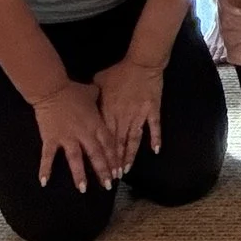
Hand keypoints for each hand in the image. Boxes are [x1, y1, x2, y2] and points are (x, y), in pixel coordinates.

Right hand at [32, 79, 118, 191]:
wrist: (52, 89)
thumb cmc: (74, 91)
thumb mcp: (94, 93)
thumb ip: (101, 101)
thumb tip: (107, 99)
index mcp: (96, 123)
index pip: (108, 144)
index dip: (114, 158)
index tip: (119, 172)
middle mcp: (83, 133)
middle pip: (96, 154)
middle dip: (103, 170)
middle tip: (108, 185)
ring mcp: (67, 137)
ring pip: (76, 159)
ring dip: (80, 175)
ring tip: (83, 189)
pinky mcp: (50, 138)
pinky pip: (47, 157)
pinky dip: (45, 169)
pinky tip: (44, 182)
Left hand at [93, 56, 164, 172]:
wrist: (142, 63)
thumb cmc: (120, 71)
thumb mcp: (99, 81)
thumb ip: (93, 94)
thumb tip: (85, 100)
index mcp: (108, 112)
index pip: (104, 138)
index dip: (102, 155)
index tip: (100, 168)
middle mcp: (122, 117)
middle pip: (118, 144)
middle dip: (115, 162)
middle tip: (113, 178)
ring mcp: (139, 115)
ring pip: (133, 139)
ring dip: (130, 155)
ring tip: (127, 170)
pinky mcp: (152, 110)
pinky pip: (154, 127)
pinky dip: (155, 138)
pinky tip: (155, 150)